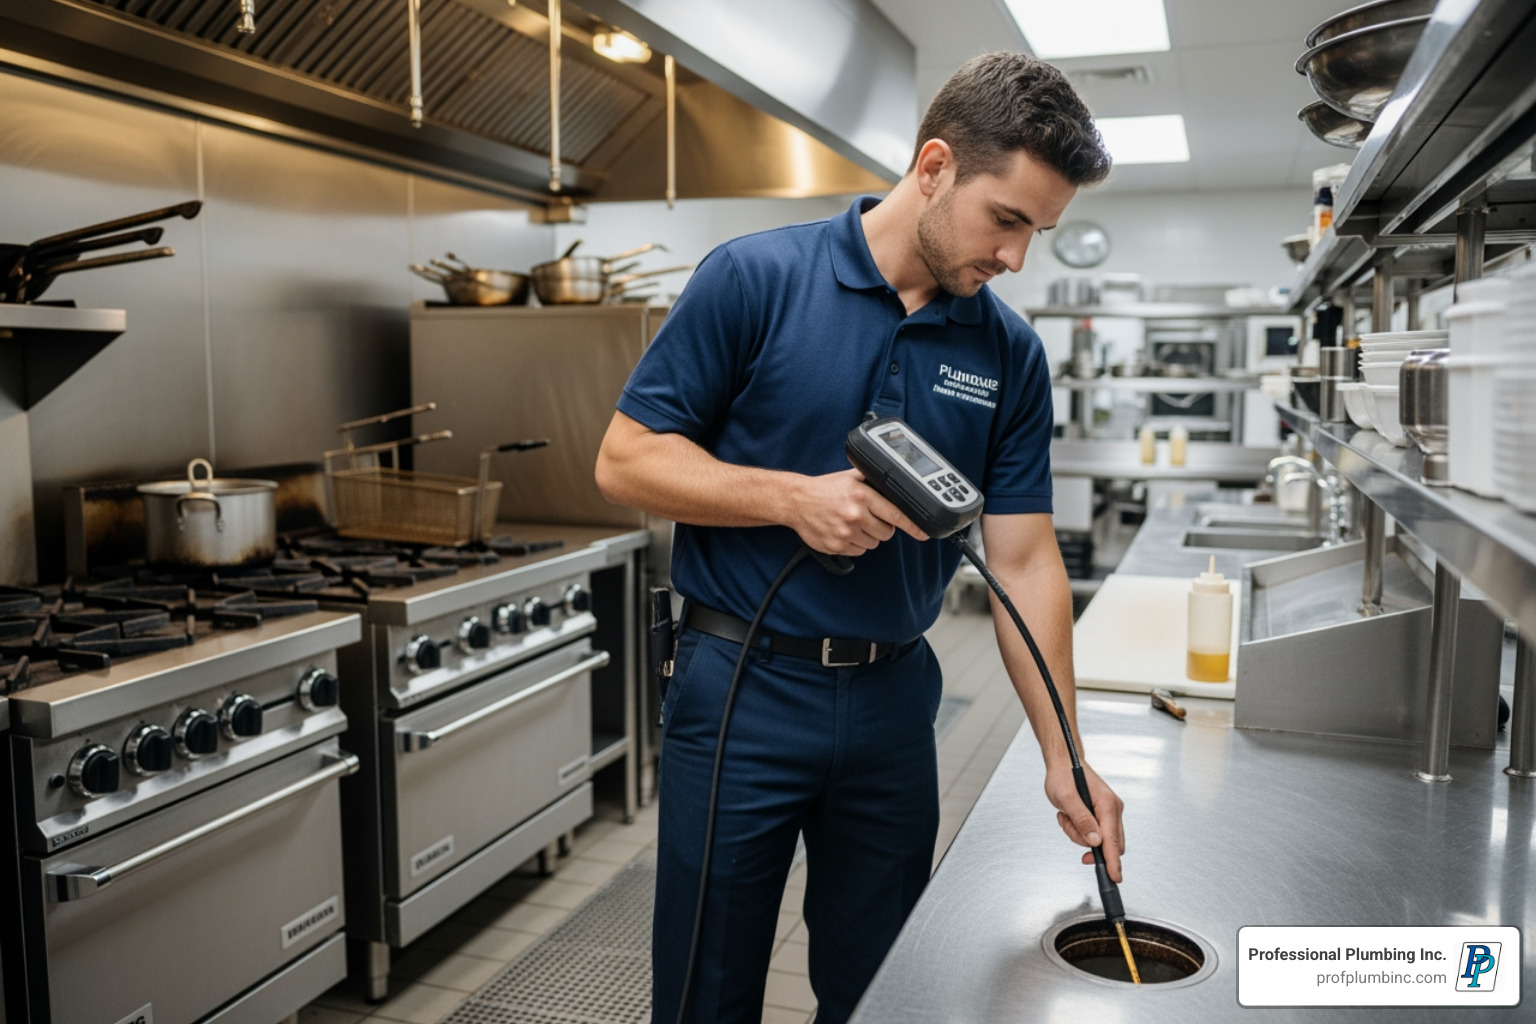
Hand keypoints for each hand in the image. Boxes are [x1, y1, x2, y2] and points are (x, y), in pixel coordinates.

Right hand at [787, 469, 927, 555]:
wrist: (797, 501)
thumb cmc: (825, 489)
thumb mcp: (850, 477)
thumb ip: (873, 481)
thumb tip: (895, 486)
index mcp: (861, 496)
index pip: (895, 514)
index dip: (913, 526)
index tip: (925, 534)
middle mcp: (855, 515)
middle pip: (886, 533)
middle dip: (881, 527)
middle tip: (867, 517)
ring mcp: (845, 532)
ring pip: (873, 544)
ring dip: (867, 536)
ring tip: (852, 523)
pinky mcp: (836, 546)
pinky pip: (858, 551)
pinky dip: (855, 544)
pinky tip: (844, 531)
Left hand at [1044, 761, 1124, 882]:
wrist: (1064, 763)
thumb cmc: (1064, 776)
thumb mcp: (1066, 798)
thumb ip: (1081, 820)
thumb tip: (1095, 841)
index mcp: (1107, 804)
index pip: (1112, 840)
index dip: (1112, 861)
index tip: (1115, 876)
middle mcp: (1113, 809)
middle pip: (1109, 844)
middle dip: (1086, 843)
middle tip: (1068, 827)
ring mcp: (1109, 812)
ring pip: (1098, 841)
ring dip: (1078, 833)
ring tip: (1066, 816)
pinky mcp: (1102, 815)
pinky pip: (1093, 834)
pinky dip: (1078, 830)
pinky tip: (1069, 816)